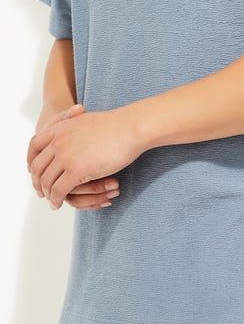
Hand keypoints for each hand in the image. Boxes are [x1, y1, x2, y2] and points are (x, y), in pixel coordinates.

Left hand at [27, 107, 142, 210]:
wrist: (131, 127)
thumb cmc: (117, 124)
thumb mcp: (88, 119)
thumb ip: (76, 123)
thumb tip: (76, 123)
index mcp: (61, 128)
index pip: (34, 145)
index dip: (31, 160)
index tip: (35, 170)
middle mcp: (58, 142)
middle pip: (38, 166)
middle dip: (37, 181)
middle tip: (41, 190)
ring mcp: (66, 157)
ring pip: (47, 181)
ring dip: (47, 193)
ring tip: (51, 200)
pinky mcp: (77, 171)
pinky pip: (59, 190)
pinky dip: (56, 199)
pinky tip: (58, 204)